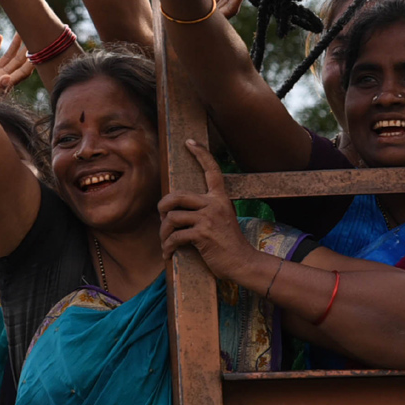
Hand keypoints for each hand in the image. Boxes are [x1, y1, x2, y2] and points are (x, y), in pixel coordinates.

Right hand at [0, 33, 32, 100]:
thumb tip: (8, 77)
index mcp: (8, 84)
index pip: (23, 71)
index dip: (31, 62)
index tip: (38, 51)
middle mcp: (4, 77)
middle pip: (18, 61)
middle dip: (25, 49)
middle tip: (32, 35)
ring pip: (8, 56)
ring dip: (14, 45)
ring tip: (19, 32)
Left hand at [157, 139, 254, 279]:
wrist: (243, 263)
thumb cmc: (228, 244)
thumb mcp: (221, 219)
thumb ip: (206, 210)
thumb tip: (177, 209)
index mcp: (220, 198)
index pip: (212, 170)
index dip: (200, 154)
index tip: (189, 142)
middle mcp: (214, 204)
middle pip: (177, 195)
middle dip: (162, 206)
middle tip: (161, 216)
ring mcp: (208, 219)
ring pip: (172, 217)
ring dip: (163, 232)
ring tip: (165, 241)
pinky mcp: (203, 234)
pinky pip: (175, 236)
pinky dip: (168, 246)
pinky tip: (168, 253)